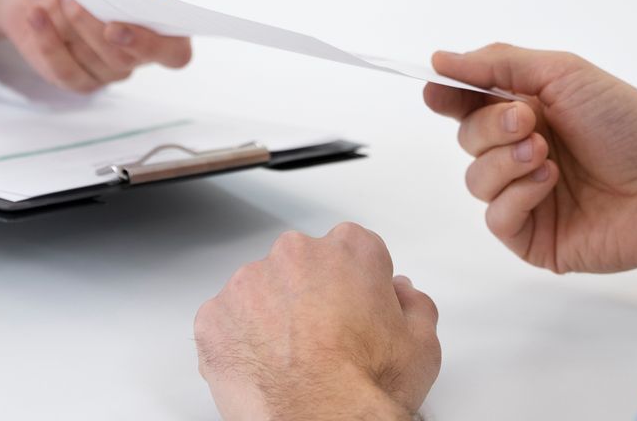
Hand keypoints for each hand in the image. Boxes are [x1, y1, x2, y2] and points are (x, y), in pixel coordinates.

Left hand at [0, 0, 192, 92]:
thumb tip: (113, 0)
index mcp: (159, 23)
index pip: (176, 52)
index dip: (152, 46)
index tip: (116, 27)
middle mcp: (137, 52)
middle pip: (124, 58)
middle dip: (92, 27)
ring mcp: (107, 70)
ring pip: (91, 61)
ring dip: (64, 23)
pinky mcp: (76, 78)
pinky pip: (64, 69)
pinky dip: (46, 40)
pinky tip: (36, 14)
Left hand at [194, 224, 439, 420]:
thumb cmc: (364, 387)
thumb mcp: (421, 346)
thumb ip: (414, 304)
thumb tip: (401, 294)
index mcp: (349, 250)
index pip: (352, 250)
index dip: (355, 285)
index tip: (355, 311)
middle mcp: (296, 254)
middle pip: (302, 265)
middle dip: (310, 295)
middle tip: (324, 341)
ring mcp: (249, 283)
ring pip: (260, 291)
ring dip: (271, 317)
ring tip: (292, 361)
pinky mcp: (214, 316)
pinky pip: (226, 321)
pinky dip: (239, 341)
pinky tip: (263, 368)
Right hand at [425, 45, 636, 280]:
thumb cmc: (628, 123)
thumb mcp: (561, 72)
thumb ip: (497, 63)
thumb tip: (439, 60)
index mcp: (528, 111)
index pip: (470, 102)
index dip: (448, 96)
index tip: (436, 89)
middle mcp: (523, 152)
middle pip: (466, 138)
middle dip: (490, 127)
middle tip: (529, 121)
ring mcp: (528, 197)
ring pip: (474, 180)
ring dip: (505, 162)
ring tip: (546, 156)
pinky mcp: (535, 237)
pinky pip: (496, 219)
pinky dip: (516, 196)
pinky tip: (550, 184)